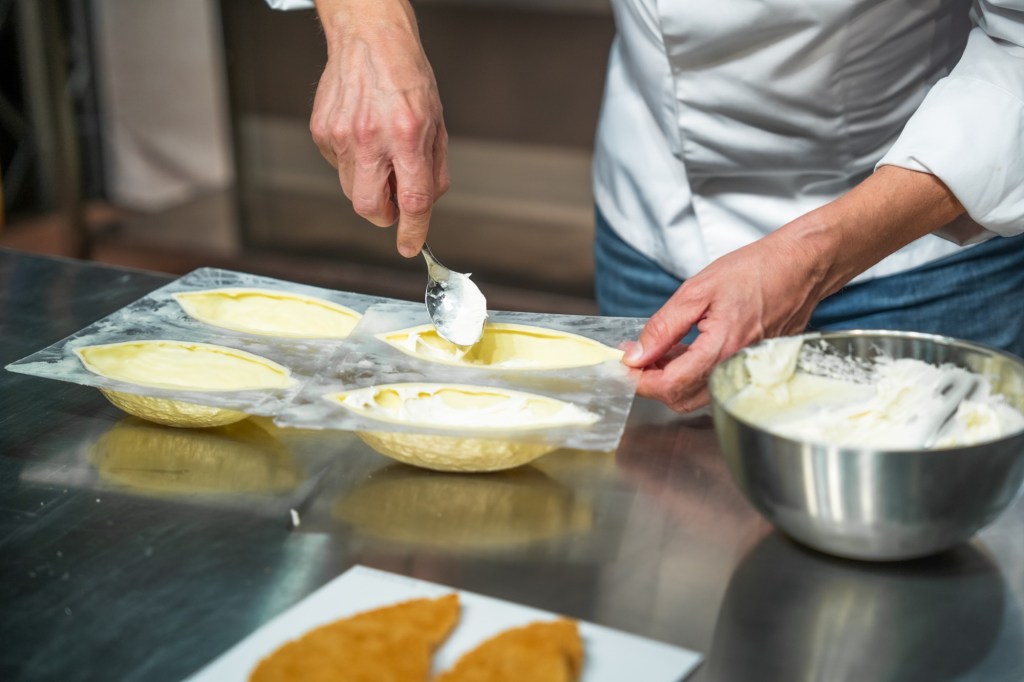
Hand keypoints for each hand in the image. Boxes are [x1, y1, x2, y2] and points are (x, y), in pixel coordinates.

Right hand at [310, 0, 448, 256]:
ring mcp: (341, 136)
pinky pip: (339, 167)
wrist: (369, 39)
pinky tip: (364, 136)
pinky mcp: (322, 132)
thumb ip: (433, 169)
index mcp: (407, 135)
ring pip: (353, 190)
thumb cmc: (406, 75)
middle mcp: (371, 138)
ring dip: (371, 186)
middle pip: (370, 207)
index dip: (413, 231)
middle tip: (395, 203)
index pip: (412, 200)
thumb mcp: (437, 123)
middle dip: (385, 215)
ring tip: (382, 154)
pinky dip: (354, 164)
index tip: (411, 246)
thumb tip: (425, 205)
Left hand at [622, 225, 827, 411]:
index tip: (624, 364)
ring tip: (659, 349)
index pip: (668, 386)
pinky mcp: (752, 370)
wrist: (800, 267)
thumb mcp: (696, 291)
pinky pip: (714, 384)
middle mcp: (735, 369)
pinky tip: (683, 350)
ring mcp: (746, 372)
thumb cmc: (755, 271)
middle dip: (652, 382)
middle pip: (680, 399)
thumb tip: (635, 355)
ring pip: (696, 396)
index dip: (639, 379)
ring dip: (671, 379)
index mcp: (721, 350)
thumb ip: (662, 328)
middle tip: (637, 355)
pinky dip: (691, 375)